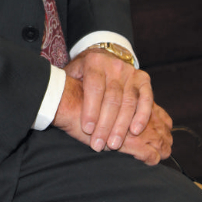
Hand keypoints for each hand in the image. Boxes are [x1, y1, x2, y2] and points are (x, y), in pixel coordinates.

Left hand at [53, 48, 171, 160]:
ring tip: (114, 144)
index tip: (86, 129)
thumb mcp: (72, 73)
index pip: (94, 88)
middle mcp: (115, 65)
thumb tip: (55, 103)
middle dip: (105, 124)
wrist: (104, 57)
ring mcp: (130, 72)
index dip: (90, 109)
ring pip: (129, 101)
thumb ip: (67, 85)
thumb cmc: (84, 72)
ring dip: (122, 125)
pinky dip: (142, 115)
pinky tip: (135, 131)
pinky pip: (146, 99)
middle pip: (112, 98)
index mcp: (94, 62)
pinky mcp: (143, 79)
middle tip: (99, 144)